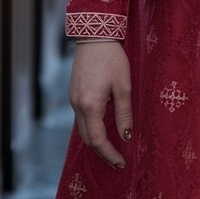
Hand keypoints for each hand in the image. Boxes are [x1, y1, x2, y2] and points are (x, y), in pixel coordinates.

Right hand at [69, 40, 131, 167]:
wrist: (95, 36)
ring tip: (112, 148)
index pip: (98, 140)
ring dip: (96, 141)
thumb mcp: (123, 86)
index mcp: (90, 105)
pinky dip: (91, 128)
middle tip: (117, 160)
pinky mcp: (74, 93)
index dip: (110, 153)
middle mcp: (77, 105)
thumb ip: (124, 113)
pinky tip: (102, 129)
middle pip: (87, 139)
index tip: (122, 162)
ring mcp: (73, 99)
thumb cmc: (112, 58)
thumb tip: (126, 136)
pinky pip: (81, 118)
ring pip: (82, 129)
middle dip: (102, 152)